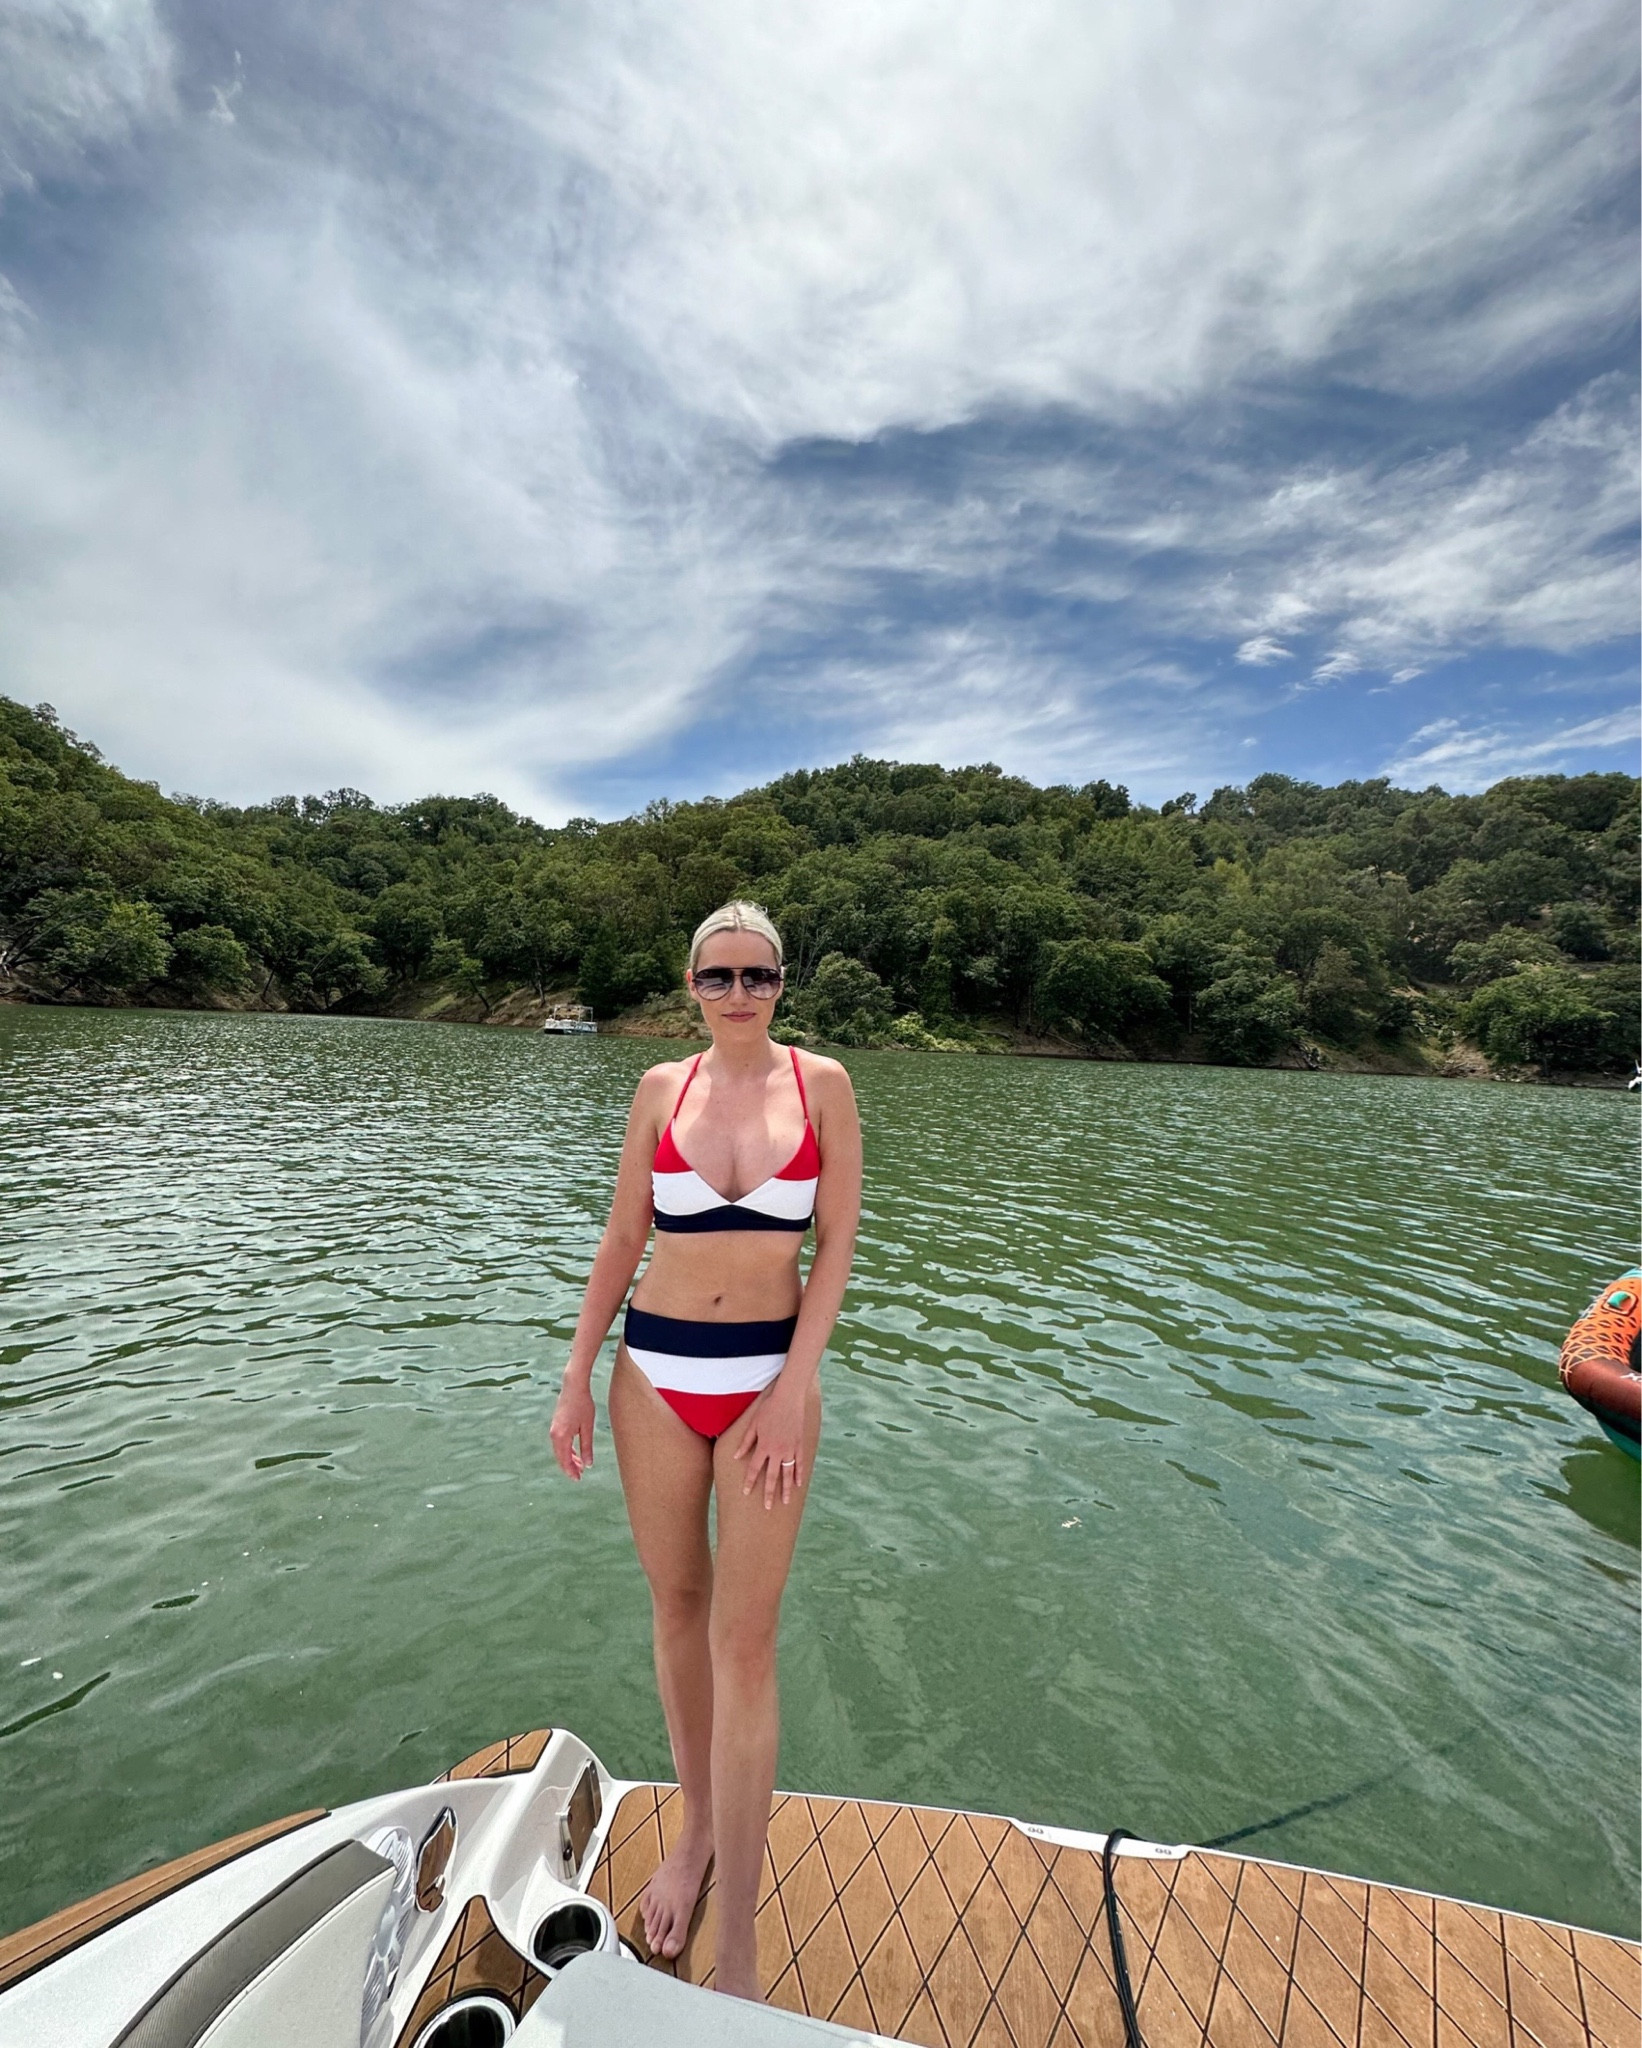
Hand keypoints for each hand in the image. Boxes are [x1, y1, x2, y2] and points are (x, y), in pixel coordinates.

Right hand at [550, 1375, 595, 1479]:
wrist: (574, 1386)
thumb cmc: (583, 1404)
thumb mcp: (587, 1427)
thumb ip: (587, 1447)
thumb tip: (588, 1464)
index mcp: (561, 1436)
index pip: (565, 1460)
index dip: (571, 1471)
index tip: (578, 1479)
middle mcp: (554, 1434)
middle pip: (560, 1457)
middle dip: (569, 1467)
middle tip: (579, 1476)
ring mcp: (553, 1429)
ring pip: (559, 1450)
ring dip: (569, 1459)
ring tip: (580, 1466)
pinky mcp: (555, 1425)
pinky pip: (560, 1443)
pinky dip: (567, 1450)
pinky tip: (575, 1453)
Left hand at [733, 1376, 807, 1509]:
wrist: (789, 1398)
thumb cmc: (768, 1409)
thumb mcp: (753, 1424)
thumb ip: (746, 1442)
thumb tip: (736, 1456)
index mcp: (764, 1446)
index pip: (755, 1468)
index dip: (750, 1481)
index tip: (746, 1493)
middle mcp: (777, 1451)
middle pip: (772, 1476)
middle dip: (769, 1493)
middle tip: (768, 1507)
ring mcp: (790, 1449)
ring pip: (788, 1474)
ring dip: (785, 1489)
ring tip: (784, 1502)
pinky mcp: (800, 1445)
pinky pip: (800, 1464)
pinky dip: (799, 1475)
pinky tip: (797, 1485)